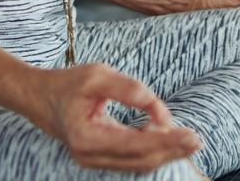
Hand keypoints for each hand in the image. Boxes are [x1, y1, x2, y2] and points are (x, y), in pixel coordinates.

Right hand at [28, 62, 201, 172]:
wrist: (41, 98)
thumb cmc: (68, 84)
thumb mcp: (97, 74)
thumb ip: (127, 88)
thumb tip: (155, 104)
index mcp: (87, 138)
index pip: (135, 146)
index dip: (166, 141)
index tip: (190, 134)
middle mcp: (90, 156)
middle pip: (140, 161)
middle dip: (171, 152)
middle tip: (198, 140)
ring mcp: (94, 161)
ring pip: (137, 164)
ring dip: (164, 153)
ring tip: (189, 140)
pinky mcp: (100, 157)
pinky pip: (131, 159)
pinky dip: (151, 150)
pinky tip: (166, 135)